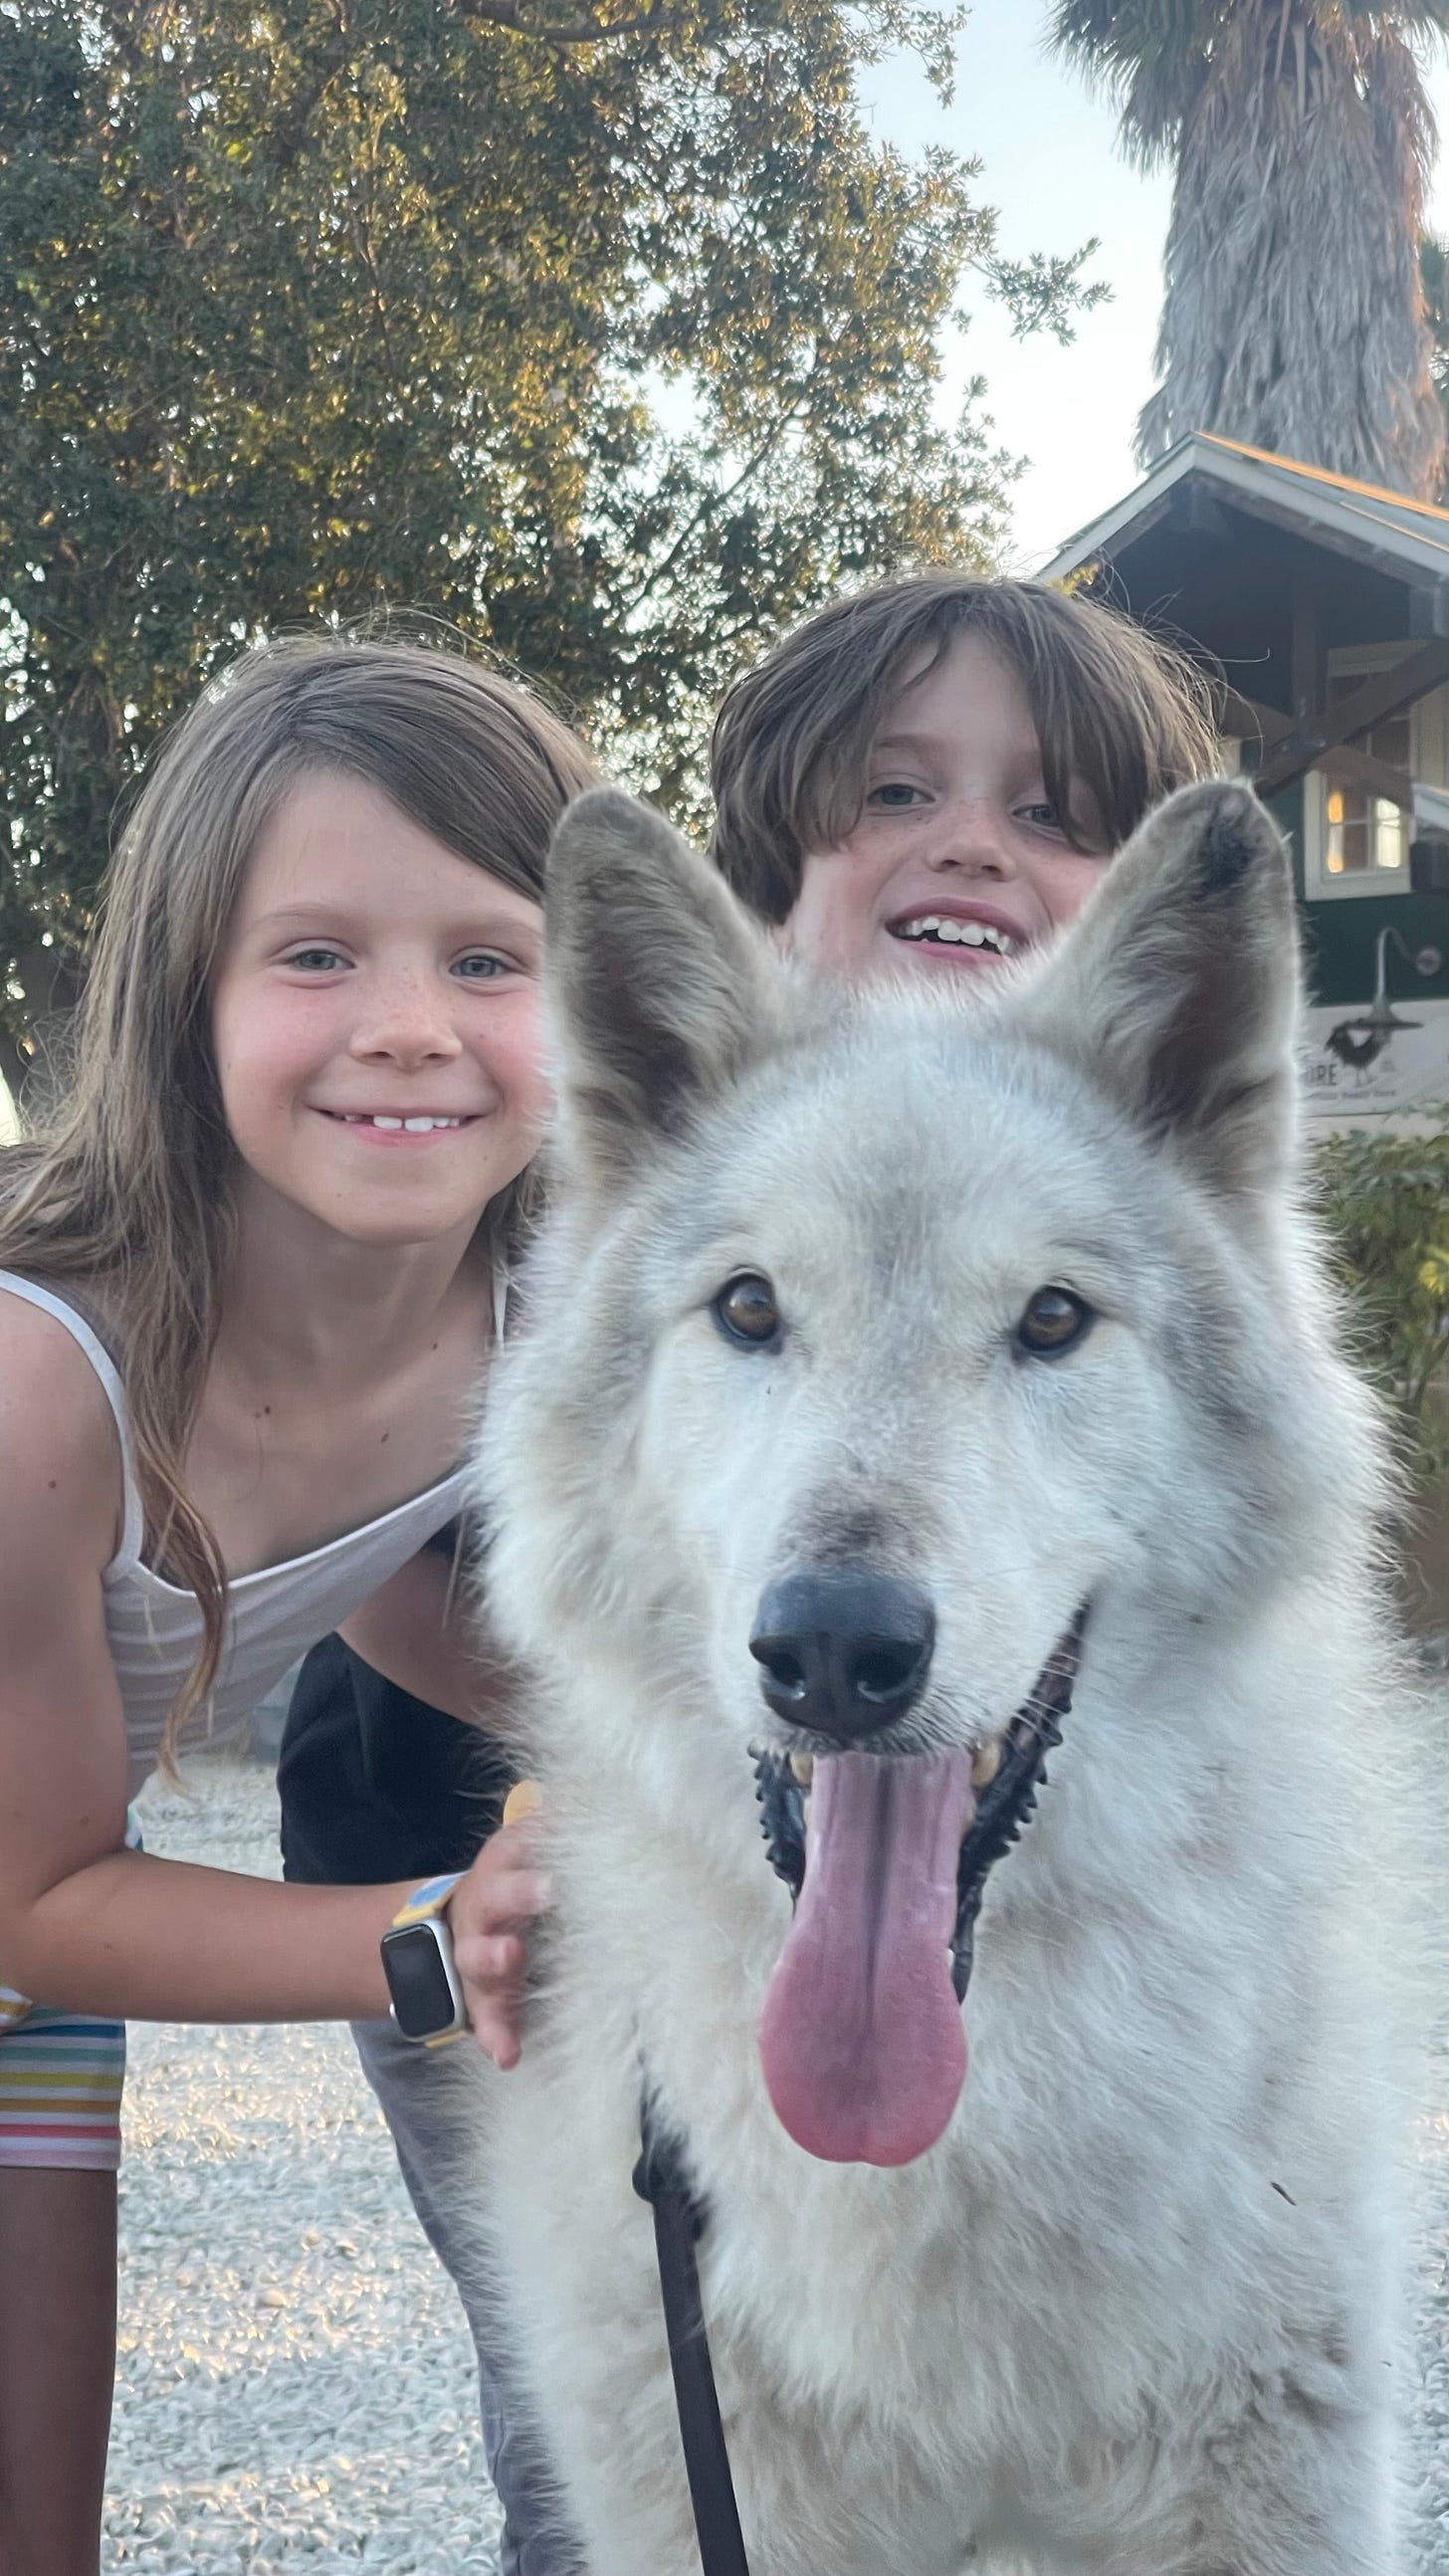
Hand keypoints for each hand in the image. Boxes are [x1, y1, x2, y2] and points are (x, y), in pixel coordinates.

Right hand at [447, 1817, 549, 2068]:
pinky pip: (486, 2018)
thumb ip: (562, 1833)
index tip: (566, 1840)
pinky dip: (496, 2035)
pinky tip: (508, 2053)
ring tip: (512, 1959)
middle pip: (498, 1895)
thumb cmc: (518, 1890)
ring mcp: (477, 1956)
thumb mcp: (531, 1856)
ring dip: (496, 1958)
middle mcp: (487, 1906)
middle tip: (547, 1889)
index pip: (517, 1847)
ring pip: (479, 1956)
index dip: (538, 1841)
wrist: (454, 1936)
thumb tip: (615, 1794)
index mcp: (504, 1866)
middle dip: (519, 1892)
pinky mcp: (481, 2000)